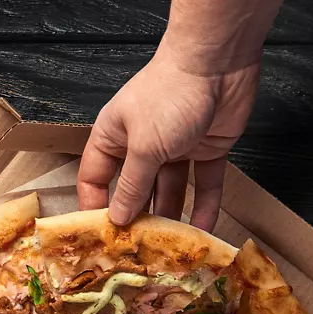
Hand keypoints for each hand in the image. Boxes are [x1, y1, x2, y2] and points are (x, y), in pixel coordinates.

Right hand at [76, 45, 259, 231]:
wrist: (217, 62)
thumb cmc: (168, 95)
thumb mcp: (143, 146)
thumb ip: (131, 185)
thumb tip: (117, 218)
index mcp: (114, 137)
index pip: (94, 178)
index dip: (95, 206)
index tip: (100, 237)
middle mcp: (141, 145)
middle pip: (134, 189)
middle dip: (137, 217)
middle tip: (138, 251)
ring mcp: (175, 147)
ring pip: (170, 190)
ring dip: (171, 216)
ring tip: (171, 248)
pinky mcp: (206, 150)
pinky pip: (204, 184)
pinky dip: (205, 206)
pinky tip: (204, 231)